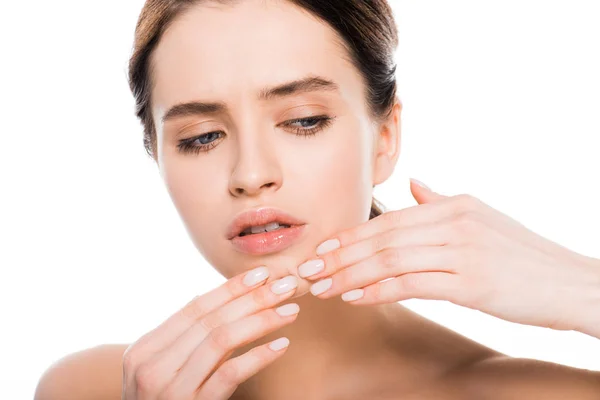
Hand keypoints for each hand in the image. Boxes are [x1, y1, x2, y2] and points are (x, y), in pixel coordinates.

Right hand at [122, 268, 298, 399]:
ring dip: (260, 321)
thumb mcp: (160, 369)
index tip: (261, 274)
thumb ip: (180, 338)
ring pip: (221, 340)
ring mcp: (170, 389)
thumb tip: (204, 295)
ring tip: (290, 312)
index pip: (195, 309)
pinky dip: (258, 357)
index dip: (230, 288)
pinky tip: (280, 346)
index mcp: (144, 350)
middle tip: (284, 286)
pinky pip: (229, 374)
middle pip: (211, 320)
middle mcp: (152, 367)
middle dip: (252, 299)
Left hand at [297, 178, 598, 331]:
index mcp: (454, 204)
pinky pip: (411, 284)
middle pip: (383, 237)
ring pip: (390, 259)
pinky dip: (378, 290)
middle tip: (308, 271)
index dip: (351, 235)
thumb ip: (442, 202)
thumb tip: (415, 186)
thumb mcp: (483, 217)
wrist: (571, 282)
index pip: (389, 219)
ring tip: (322, 288)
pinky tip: (355, 297)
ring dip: (350, 275)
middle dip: (340, 256)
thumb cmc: (523, 255)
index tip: (321, 250)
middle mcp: (454, 221)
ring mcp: (462, 250)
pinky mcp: (471, 282)